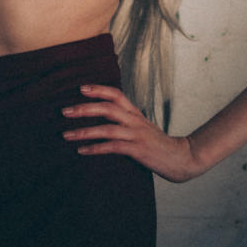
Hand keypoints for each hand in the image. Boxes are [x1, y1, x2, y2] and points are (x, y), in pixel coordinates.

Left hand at [61, 85, 199, 182]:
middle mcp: (135, 121)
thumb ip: (126, 121)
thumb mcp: (142, 127)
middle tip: (64, 111)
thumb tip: (105, 119)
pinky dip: (96, 149)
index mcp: (135, 113)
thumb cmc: (158, 144)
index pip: (116, 94)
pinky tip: (82, 151)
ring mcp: (136, 135)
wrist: (182, 158)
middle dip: (84, 108)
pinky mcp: (138, 150)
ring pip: (107, 129)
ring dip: (84, 131)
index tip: (81, 88)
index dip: (99, 89)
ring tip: (67, 135)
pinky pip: (113, 147)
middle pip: (108, 108)